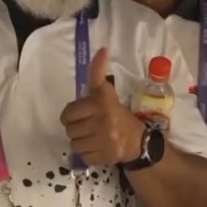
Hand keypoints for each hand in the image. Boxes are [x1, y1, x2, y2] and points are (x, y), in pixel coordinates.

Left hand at [59, 47, 145, 165]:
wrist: (138, 141)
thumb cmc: (118, 114)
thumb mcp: (107, 92)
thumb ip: (98, 73)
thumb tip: (102, 49)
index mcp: (100, 103)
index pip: (68, 113)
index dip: (71, 114)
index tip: (80, 114)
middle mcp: (101, 121)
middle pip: (69, 129)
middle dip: (76, 128)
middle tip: (88, 126)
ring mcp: (102, 141)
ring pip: (74, 143)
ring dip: (81, 141)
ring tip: (92, 137)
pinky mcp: (102, 157)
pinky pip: (83, 156)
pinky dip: (88, 153)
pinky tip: (97, 146)